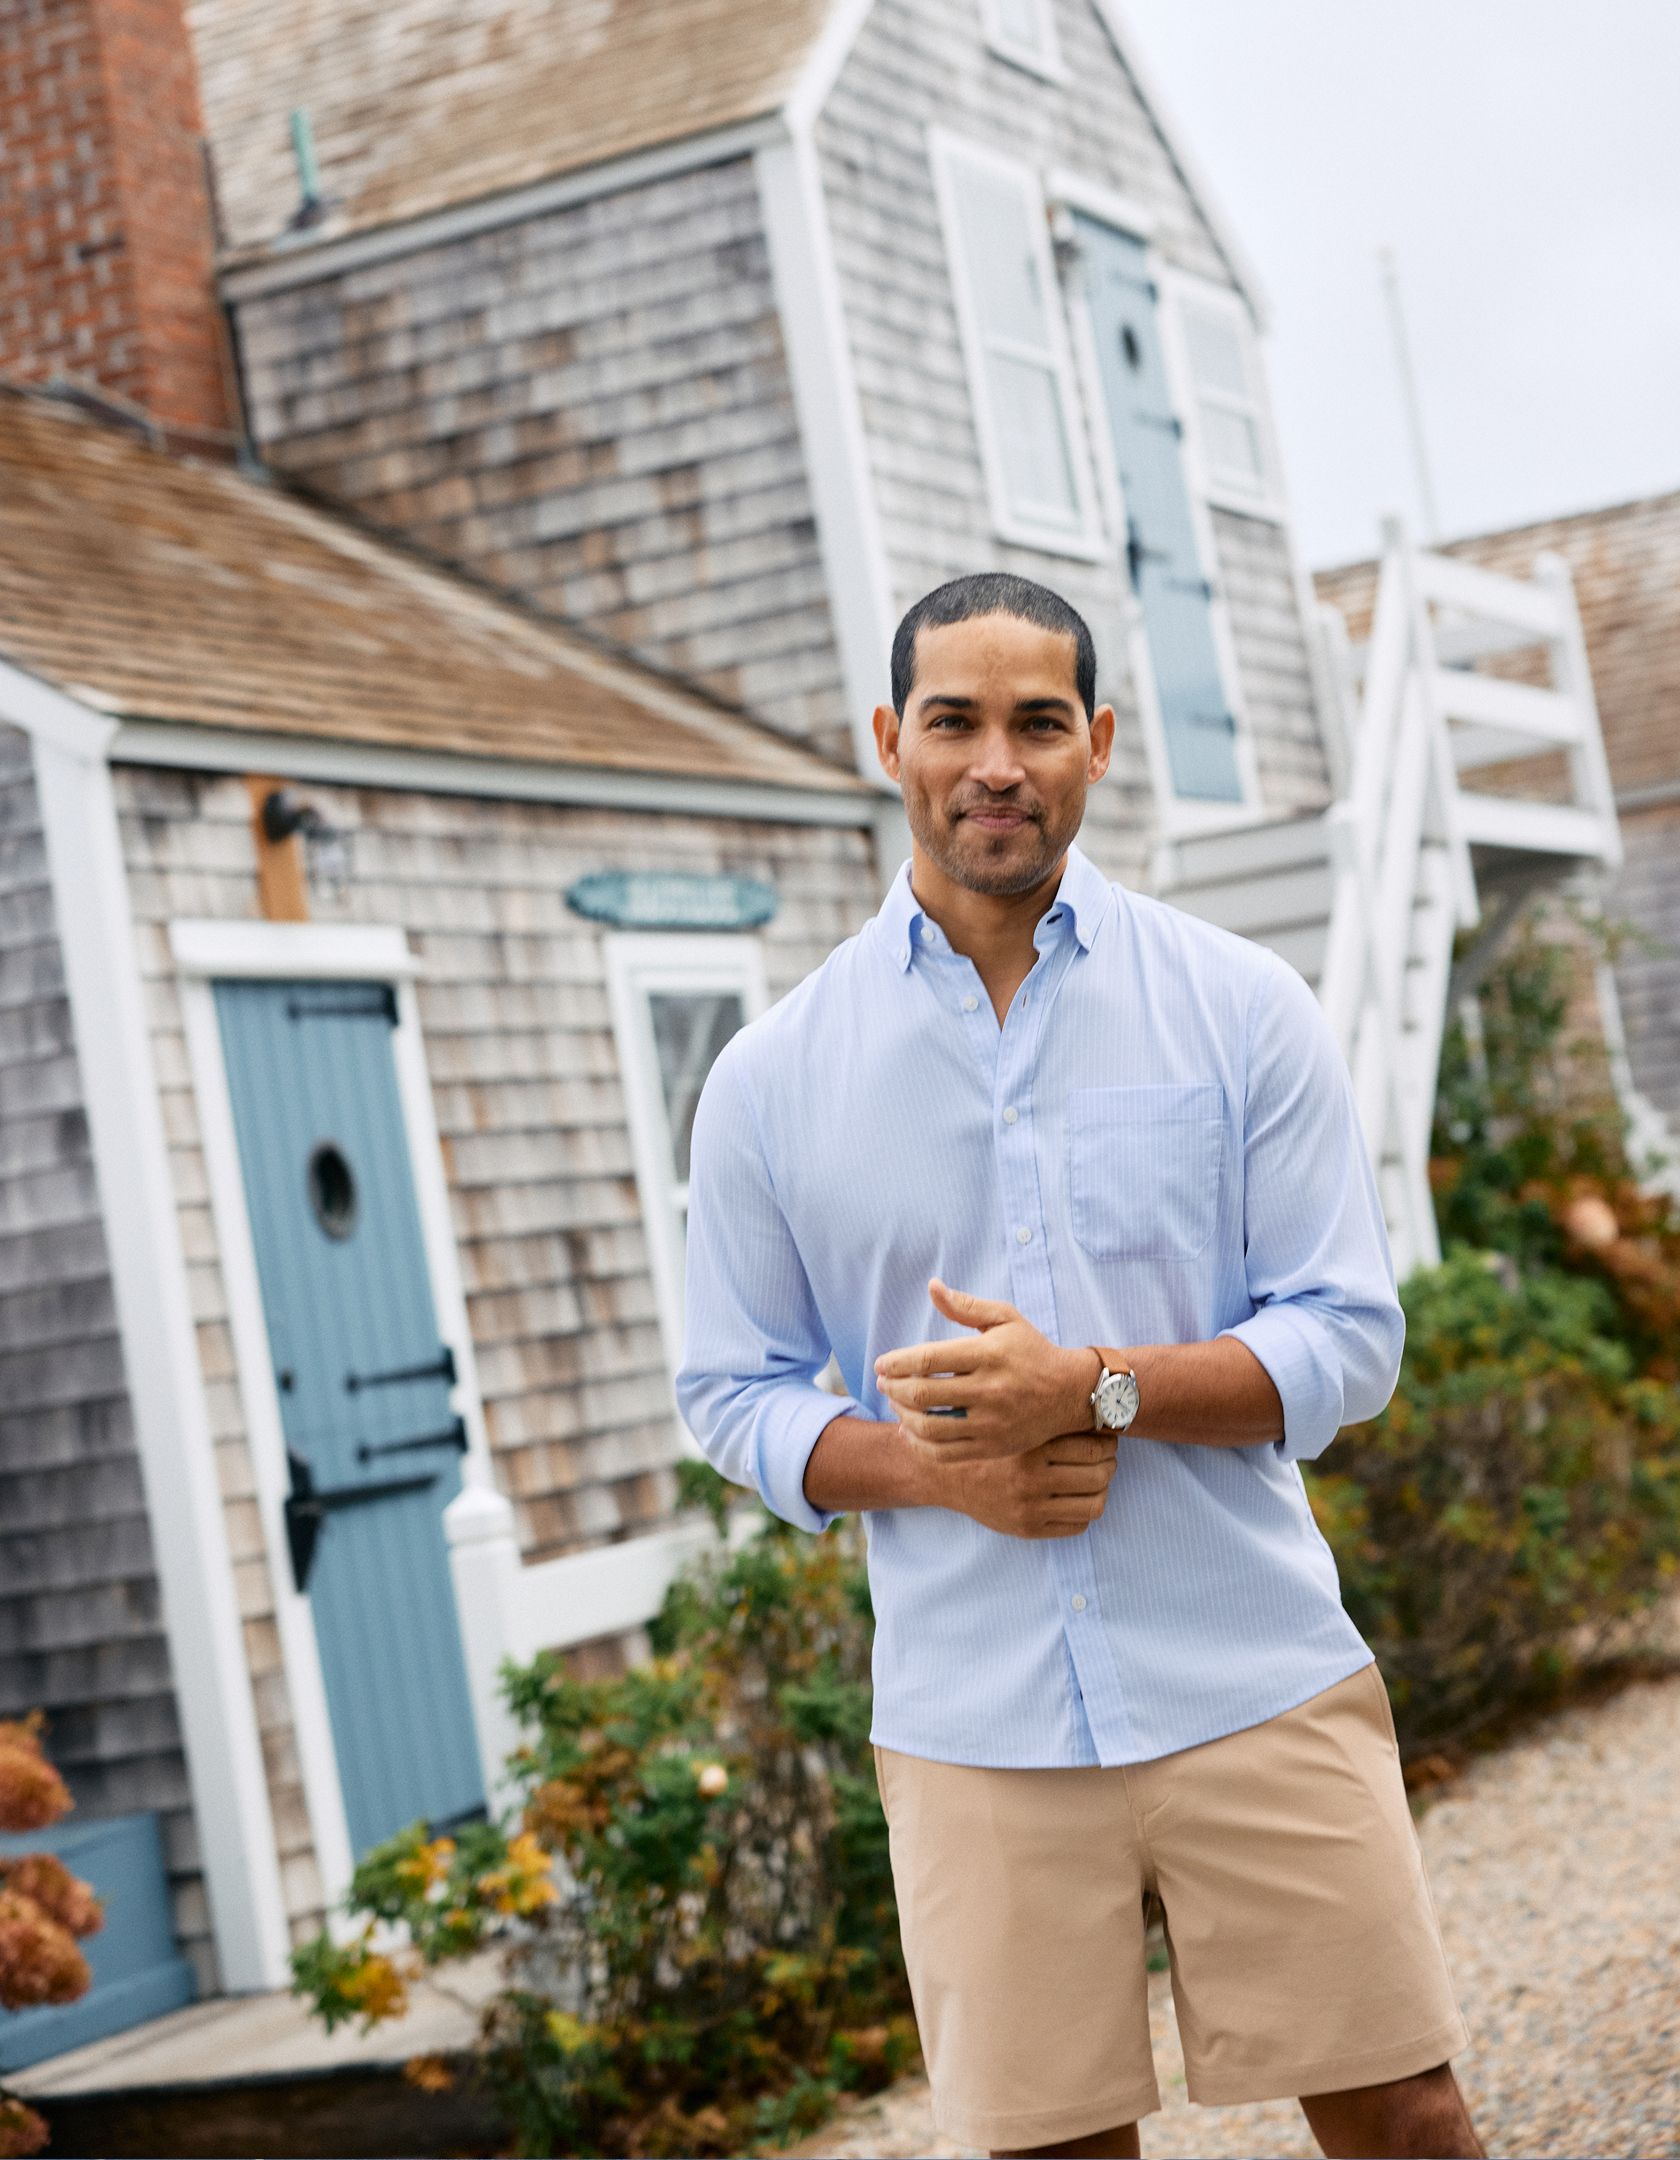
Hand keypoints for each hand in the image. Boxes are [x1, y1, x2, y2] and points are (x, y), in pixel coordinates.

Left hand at [874, 1278, 1098, 1460]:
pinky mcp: (993, 1447)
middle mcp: (989, 1390)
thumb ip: (966, 1306)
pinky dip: (920, 1443)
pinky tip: (910, 1431)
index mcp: (988, 1355)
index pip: (928, 1359)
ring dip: (902, 1416)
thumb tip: (932, 1286)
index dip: (895, 1362)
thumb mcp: (1005, 1319)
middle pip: (923, 1395)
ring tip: (895, 1404)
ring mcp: (991, 1423)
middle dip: (892, 1389)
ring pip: (930, 1426)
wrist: (1070, 1394)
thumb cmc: (1032, 1351)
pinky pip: (945, 1452)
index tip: (881, 1364)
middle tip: (882, 1383)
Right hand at [918, 1428, 1119, 1538]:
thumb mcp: (1013, 1419)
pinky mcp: (1028, 1529)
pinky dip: (1084, 1510)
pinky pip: (1078, 1525)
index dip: (1107, 1441)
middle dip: (1109, 1464)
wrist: (946, 1474)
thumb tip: (1095, 1406)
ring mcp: (1030, 1508)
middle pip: (1099, 1475)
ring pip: (1094, 1504)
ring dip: (1102, 1489)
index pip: (1093, 1447)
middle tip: (1105, 1456)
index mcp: (1029, 1447)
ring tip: (1095, 1477)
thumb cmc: (988, 1440)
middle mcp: (1030, 1480)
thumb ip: (1047, 1415)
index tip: (1105, 1436)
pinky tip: (1076, 1496)